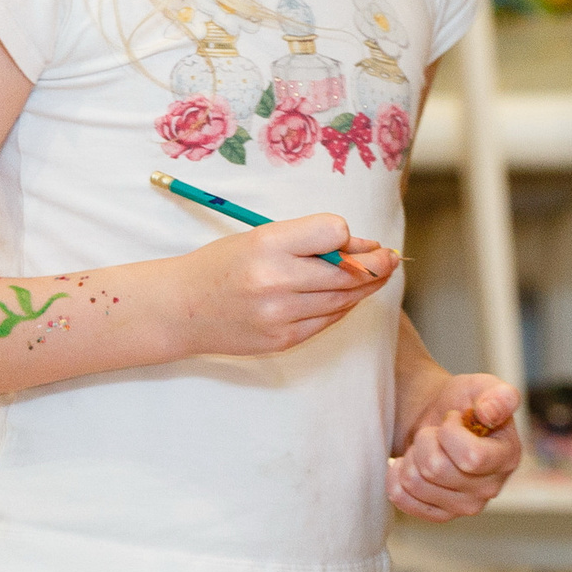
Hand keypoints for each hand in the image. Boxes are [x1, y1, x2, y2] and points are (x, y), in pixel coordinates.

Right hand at [163, 214, 396, 358]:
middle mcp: (275, 281)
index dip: (345, 233)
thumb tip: (365, 245)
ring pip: (343, 298)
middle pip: (347, 270)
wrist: (181, 309)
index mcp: (268, 244)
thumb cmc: (224, 265)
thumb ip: (310, 239)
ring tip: (377, 275)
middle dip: (375, 264)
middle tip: (389, 258)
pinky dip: (342, 306)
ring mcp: (279, 315)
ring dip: (365, 286)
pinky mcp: (282, 341)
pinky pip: (328, 320)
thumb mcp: (261, 237)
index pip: (334, 231)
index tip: (345, 237)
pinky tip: (346, 297)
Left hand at [388, 374, 521, 519]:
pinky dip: (396, 475)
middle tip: (434, 432)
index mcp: (508, 457)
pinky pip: (401, 498)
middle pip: (437, 469)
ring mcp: (466, 506)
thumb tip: (491, 413)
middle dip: (426, 439)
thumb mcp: (482, 386)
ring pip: (415, 482)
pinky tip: (409, 463)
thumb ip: (498, 394)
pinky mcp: (441, 515)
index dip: (451, 432)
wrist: (437, 420)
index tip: (452, 418)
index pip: (471, 457)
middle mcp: (491, 488)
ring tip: (424, 446)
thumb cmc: (462, 402)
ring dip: (412, 455)